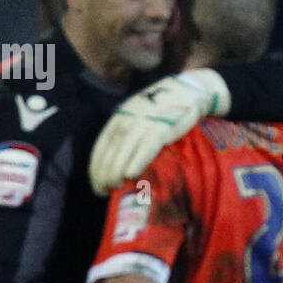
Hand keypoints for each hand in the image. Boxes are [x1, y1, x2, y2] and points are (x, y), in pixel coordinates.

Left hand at [89, 68, 229, 194]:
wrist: (187, 91)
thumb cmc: (163, 110)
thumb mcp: (139, 117)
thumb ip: (129, 135)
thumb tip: (120, 165)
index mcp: (119, 118)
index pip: (101, 146)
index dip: (96, 168)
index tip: (96, 185)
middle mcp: (128, 119)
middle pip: (111, 150)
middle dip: (104, 172)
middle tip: (103, 191)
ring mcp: (145, 122)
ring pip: (125, 148)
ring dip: (116, 170)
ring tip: (113, 187)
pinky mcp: (163, 126)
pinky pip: (147, 146)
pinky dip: (138, 160)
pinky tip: (130, 174)